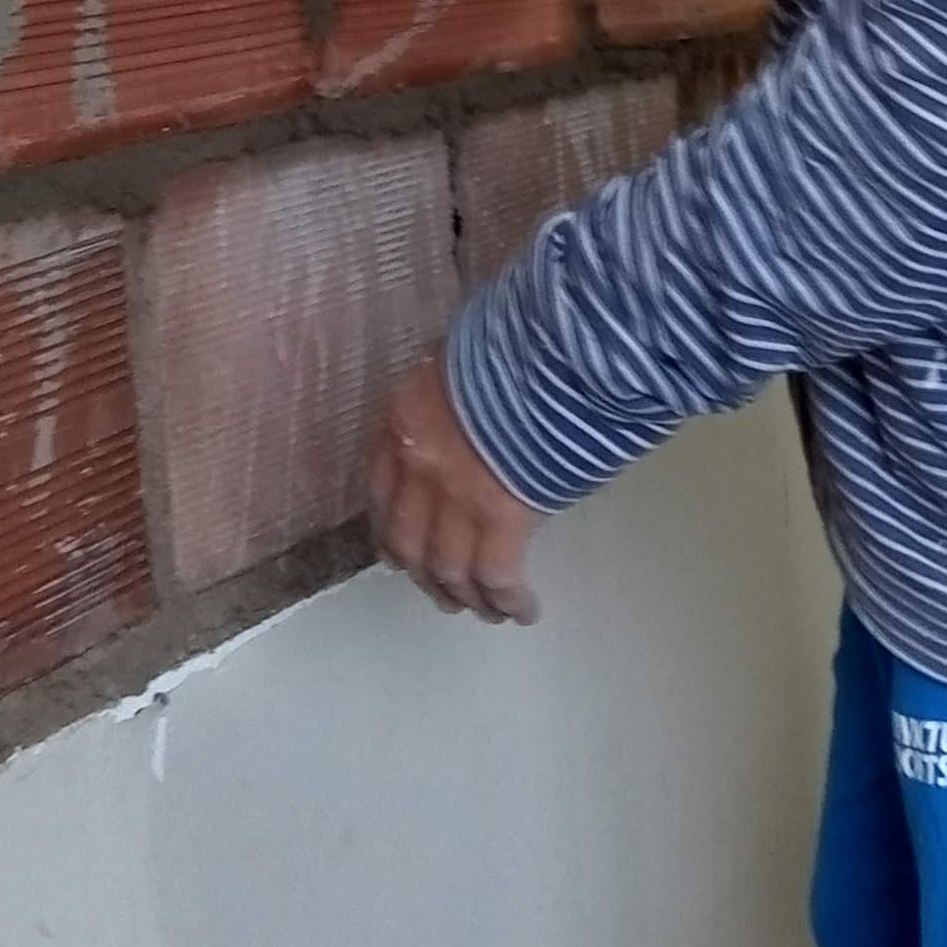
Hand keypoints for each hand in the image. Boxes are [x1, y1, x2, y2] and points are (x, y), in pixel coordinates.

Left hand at [365, 357, 544, 622]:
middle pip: (408, 538)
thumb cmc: (527, 337)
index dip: (393, 525)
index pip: (384, 485)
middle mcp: (417, 462)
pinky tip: (522, 609)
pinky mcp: (501, 516)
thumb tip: (482, 411)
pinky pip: (497, 573)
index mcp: (407, 416)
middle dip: (426, 574)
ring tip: (487, 609)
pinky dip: (507, 598)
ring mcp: (455, 494)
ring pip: (448, 566)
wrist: (562, 345)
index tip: (404, 548)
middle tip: (445, 592)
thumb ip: (462, 391)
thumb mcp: (472, 354)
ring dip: (465, 595)